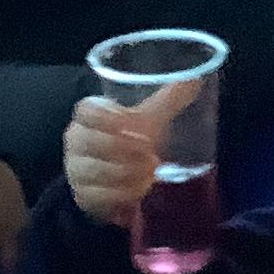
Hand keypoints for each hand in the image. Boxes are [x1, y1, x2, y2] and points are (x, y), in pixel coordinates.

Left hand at [0, 160, 25, 273]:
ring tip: (9, 273)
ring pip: (24, 251)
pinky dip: (18, 250)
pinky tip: (13, 252)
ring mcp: (28, 226)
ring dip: (17, 263)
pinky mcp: (27, 218)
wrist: (5, 169)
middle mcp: (27, 235)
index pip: (13, 268)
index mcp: (16, 238)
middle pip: (21, 261)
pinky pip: (24, 241)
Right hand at [61, 93, 159, 225]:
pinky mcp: (82, 197)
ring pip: (94, 170)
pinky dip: (122, 194)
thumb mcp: (149, 119)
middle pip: (88, 141)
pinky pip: (97, 196)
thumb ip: (169, 99)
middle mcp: (76, 142)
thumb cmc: (132, 141)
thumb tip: (197, 76)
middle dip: (123, 147)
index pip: (86, 110)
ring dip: (127, 172)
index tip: (133, 120)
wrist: (120, 180)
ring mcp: (76, 170)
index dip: (107, 116)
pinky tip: (140, 189)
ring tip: (151, 173)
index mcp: (88, 116)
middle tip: (151, 152)